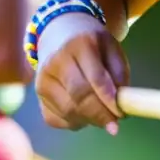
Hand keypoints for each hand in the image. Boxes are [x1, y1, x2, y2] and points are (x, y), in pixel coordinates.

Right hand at [34, 12, 129, 133]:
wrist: (59, 35)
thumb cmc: (93, 46)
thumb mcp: (112, 49)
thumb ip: (119, 75)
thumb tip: (120, 106)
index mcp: (80, 45)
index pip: (95, 78)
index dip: (109, 100)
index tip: (121, 114)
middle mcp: (56, 61)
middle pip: (79, 97)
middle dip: (99, 115)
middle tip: (114, 124)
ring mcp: (43, 79)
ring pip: (68, 112)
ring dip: (88, 120)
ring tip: (101, 116)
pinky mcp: (38, 96)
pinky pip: (57, 119)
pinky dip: (74, 123)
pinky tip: (84, 115)